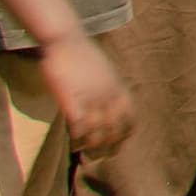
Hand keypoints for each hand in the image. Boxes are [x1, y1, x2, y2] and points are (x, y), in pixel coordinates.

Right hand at [41, 36, 133, 154]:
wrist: (65, 39)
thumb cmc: (83, 54)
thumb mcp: (107, 71)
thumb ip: (110, 87)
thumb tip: (111, 102)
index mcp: (119, 88)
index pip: (130, 119)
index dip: (125, 135)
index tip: (118, 145)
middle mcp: (108, 96)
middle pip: (114, 130)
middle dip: (109, 146)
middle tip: (101, 156)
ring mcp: (90, 98)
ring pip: (97, 132)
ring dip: (93, 147)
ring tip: (87, 155)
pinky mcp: (70, 100)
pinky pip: (78, 126)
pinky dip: (77, 139)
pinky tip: (73, 144)